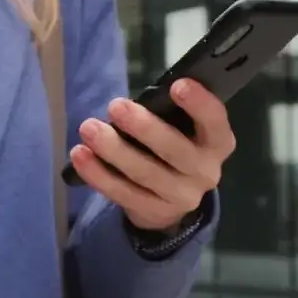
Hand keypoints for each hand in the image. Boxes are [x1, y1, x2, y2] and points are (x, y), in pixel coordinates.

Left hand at [69, 79, 235, 231]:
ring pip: (145, 173)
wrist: (173, 198)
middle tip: (116, 106)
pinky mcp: (153, 212)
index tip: (177, 85)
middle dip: (144, 127)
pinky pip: (122, 193)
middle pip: (175, 151)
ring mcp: (181, 197)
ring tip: (89, 128)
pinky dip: (98, 174)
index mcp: (217, 142)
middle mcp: (205, 172)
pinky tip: (80, 155)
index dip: (199, 104)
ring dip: (113, 149)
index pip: (214, 122)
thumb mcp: (184, 128)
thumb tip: (134, 101)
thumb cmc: (176, 144)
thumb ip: (169, 114)